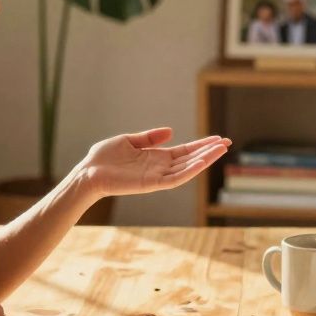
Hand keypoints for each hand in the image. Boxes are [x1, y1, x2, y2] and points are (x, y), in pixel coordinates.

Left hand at [76, 127, 230, 198]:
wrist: (88, 173)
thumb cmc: (104, 158)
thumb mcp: (129, 140)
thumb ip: (150, 137)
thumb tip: (171, 131)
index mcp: (156, 157)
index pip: (185, 151)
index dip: (201, 145)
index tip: (217, 139)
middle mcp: (160, 168)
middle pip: (191, 159)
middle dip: (209, 151)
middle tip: (227, 142)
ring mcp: (157, 177)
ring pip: (187, 168)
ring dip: (205, 159)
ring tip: (221, 149)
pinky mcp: (151, 184)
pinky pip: (175, 178)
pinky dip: (189, 171)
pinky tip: (202, 162)